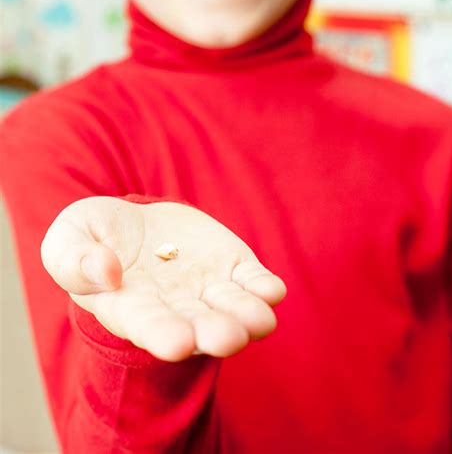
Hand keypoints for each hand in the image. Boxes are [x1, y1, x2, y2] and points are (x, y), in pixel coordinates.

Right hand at [41, 197, 286, 360]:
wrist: (132, 223)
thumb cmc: (94, 236)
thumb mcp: (68, 239)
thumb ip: (75, 259)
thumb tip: (106, 272)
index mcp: (131, 308)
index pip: (150, 327)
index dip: (164, 335)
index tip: (178, 342)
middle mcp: (175, 308)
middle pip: (200, 327)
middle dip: (214, 333)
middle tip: (225, 336)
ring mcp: (208, 290)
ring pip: (235, 311)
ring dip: (248, 316)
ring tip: (258, 319)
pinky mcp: (233, 267)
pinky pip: (254, 283)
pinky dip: (265, 289)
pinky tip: (271, 289)